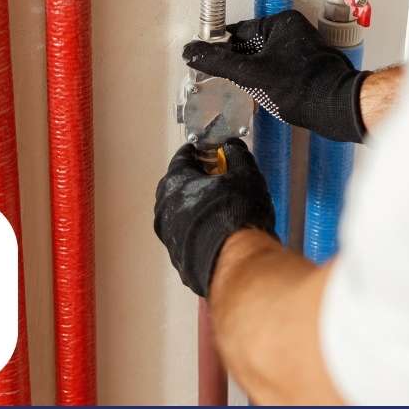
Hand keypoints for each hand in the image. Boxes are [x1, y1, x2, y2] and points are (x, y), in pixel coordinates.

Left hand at [153, 139, 275, 297]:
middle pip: (178, 185)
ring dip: (196, 207)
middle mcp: (164, 208)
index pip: (183, 157)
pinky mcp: (177, 258)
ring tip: (221, 209)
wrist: (235, 262)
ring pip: (180, 213)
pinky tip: (218, 232)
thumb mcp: (245, 174)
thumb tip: (232, 146)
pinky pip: (186, 235)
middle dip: (196, 180)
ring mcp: (168, 235)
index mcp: (175, 182)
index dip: (200, 152)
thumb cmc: (236, 213)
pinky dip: (198, 230)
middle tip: (219, 180)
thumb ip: (237, 155)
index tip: (212, 152)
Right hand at [183, 10, 369, 143]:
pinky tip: (265, 95)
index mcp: (282, 23)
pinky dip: (269, 81)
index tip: (210, 60)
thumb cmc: (300, 88)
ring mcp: (304, 49)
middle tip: (226, 79)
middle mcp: (295, 31)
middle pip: (253, 46)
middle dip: (239, 63)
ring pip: (266, 59)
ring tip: (246, 89)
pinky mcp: (309, 67)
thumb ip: (219, 62)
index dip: (223, 48)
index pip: (240, 32)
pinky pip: (280, 70)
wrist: (336, 108)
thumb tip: (191, 51)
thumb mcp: (251, 74)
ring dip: (254, 74)